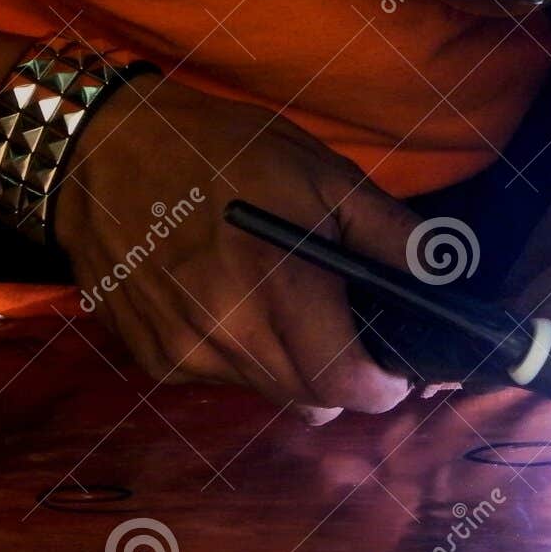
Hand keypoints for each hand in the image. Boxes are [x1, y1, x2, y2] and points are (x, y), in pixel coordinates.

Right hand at [53, 74, 420, 417]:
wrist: (102, 152)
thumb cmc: (224, 151)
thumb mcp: (323, 173)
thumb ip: (391, 236)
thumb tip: (447, 282)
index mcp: (279, 284)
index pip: (347, 385)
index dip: (384, 386)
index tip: (397, 366)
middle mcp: (228, 332)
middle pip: (314, 400)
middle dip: (346, 378)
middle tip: (355, 333)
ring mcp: (184, 352)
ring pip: (270, 393)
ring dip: (297, 368)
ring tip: (293, 308)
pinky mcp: (153, 359)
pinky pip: (225, 379)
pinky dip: (247, 357)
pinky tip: (237, 305)